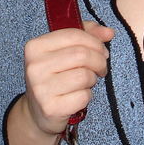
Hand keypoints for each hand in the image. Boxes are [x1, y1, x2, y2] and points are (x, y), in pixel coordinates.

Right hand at [7, 21, 113, 144]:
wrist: (37, 111)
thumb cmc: (54, 77)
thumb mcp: (64, 51)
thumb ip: (87, 35)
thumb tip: (108, 32)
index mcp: (35, 47)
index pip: (73, 35)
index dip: (95, 42)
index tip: (102, 50)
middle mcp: (35, 66)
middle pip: (82, 55)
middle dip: (99, 61)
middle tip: (101, 68)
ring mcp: (41, 88)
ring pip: (84, 76)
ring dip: (92, 79)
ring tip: (86, 82)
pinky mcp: (51, 108)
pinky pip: (83, 96)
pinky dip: (87, 96)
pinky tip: (78, 96)